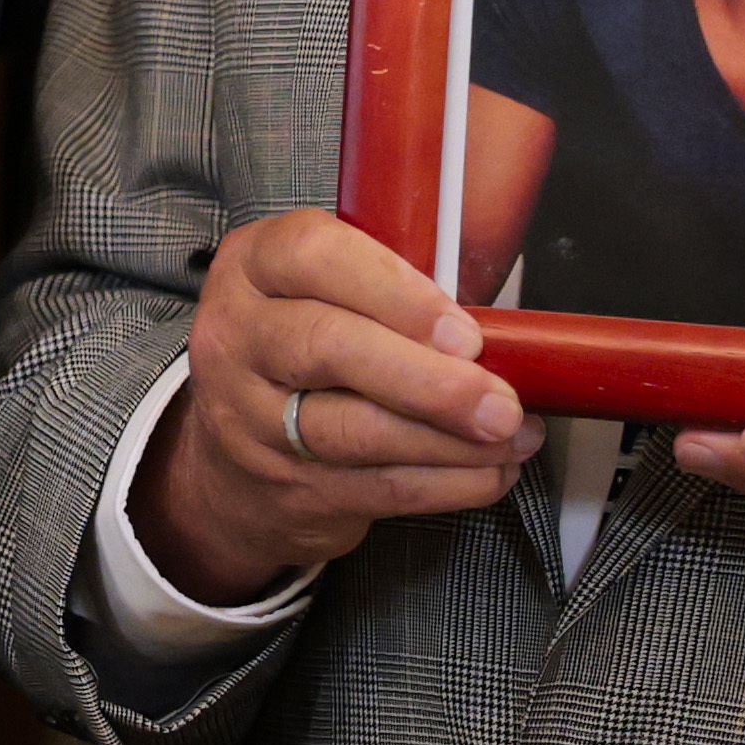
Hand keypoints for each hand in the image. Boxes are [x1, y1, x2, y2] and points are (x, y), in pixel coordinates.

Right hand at [132, 206, 540, 605]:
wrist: (233, 462)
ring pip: (355, 430)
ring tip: (511, 434)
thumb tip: (496, 330)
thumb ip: (390, 293)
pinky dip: (446, 482)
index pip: (315, 258)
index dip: (396, 292)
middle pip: (329, 349)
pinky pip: (377, 486)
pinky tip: (490, 470)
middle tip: (500, 401)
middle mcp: (239, 336)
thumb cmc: (303, 354)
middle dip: (429, 380)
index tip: (464, 332)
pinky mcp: (286, 484)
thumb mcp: (324, 293)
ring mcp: (252, 417)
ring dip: (450, 439)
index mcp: (254, 267)